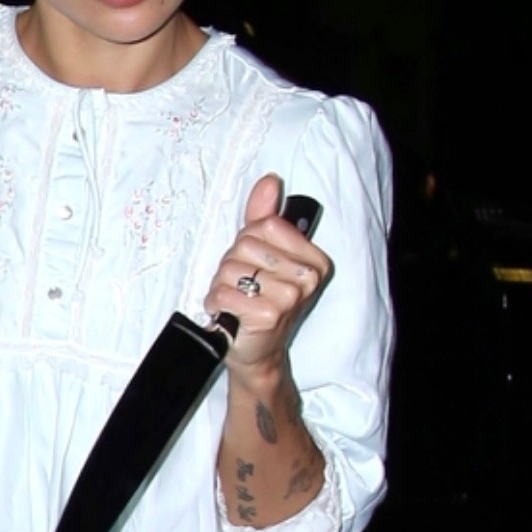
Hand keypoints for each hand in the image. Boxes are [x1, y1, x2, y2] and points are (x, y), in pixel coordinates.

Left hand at [204, 172, 330, 376]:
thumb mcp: (265, 253)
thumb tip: (270, 181)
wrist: (258, 350)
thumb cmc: (260, 299)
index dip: (246, 242)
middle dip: (232, 265)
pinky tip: (228, 313)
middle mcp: (309, 277)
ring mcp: (291, 297)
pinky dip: (216, 302)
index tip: (254, 263)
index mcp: (314, 259)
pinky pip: (224, 292)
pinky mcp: (268, 315)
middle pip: (245, 245)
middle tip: (243, 286)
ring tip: (236, 300)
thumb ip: (265, 216)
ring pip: (231, 269)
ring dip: (222, 285)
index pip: (266, 225)